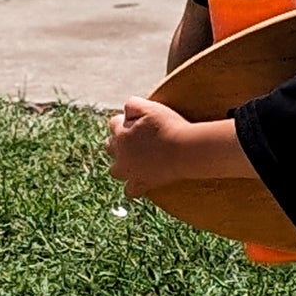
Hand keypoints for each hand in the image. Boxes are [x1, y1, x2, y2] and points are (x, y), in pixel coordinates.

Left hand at [105, 97, 252, 197]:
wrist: (185, 149)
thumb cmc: (169, 126)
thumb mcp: (150, 107)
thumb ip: (133, 104)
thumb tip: (126, 110)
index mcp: (121, 135)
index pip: (114, 124)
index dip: (125, 121)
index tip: (138, 120)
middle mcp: (121, 155)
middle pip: (110, 146)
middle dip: (119, 141)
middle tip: (137, 138)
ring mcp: (131, 172)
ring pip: (115, 170)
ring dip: (122, 164)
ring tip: (134, 159)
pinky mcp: (143, 184)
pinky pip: (130, 191)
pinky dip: (132, 186)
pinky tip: (140, 180)